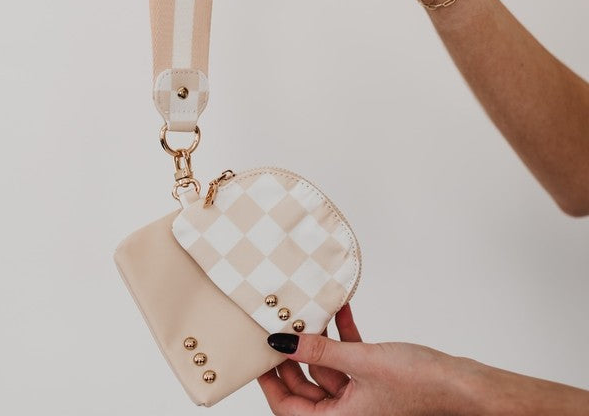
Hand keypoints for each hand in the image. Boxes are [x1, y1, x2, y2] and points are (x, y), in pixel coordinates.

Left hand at [258, 304, 467, 415]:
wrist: (461, 381)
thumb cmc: (421, 383)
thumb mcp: (361, 362)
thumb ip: (320, 353)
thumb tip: (283, 345)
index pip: (290, 408)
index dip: (271, 383)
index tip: (259, 356)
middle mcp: (349, 411)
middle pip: (306, 387)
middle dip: (294, 357)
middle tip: (282, 327)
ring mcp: (361, 395)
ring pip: (327, 369)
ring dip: (321, 342)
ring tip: (311, 314)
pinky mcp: (374, 378)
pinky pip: (349, 358)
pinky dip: (344, 337)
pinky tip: (342, 312)